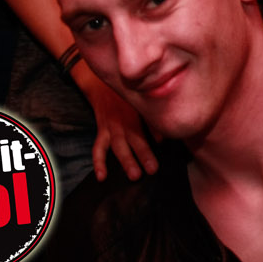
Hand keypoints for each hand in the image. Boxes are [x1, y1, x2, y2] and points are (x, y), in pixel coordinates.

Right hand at [75, 66, 157, 181]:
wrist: (100, 85)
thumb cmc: (125, 95)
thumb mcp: (139, 101)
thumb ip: (150, 119)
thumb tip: (162, 139)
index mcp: (135, 112)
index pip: (147, 125)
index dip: (156, 135)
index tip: (164, 144)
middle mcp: (123, 120)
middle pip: (134, 139)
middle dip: (143, 154)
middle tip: (152, 169)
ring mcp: (111, 127)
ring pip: (118, 146)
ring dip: (126, 160)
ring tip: (134, 175)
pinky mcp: (101, 131)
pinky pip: (98, 148)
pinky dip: (99, 163)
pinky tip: (102, 176)